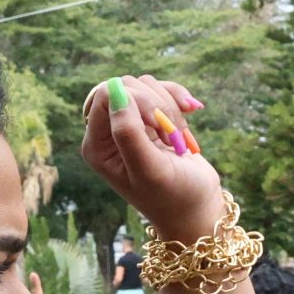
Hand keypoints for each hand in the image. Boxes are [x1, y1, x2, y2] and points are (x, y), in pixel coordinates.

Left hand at [79, 75, 223, 237]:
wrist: (197, 208)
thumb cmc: (173, 196)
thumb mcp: (149, 169)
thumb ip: (128, 133)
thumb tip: (117, 92)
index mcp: (97, 146)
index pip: (104, 94)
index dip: (135, 99)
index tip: (157, 123)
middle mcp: (109, 133)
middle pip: (126, 86)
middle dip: (155, 105)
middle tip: (170, 135)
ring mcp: (132, 124)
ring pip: (146, 85)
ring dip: (170, 106)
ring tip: (178, 139)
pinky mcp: (153, 119)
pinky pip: (162, 89)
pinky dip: (178, 98)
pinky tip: (192, 112)